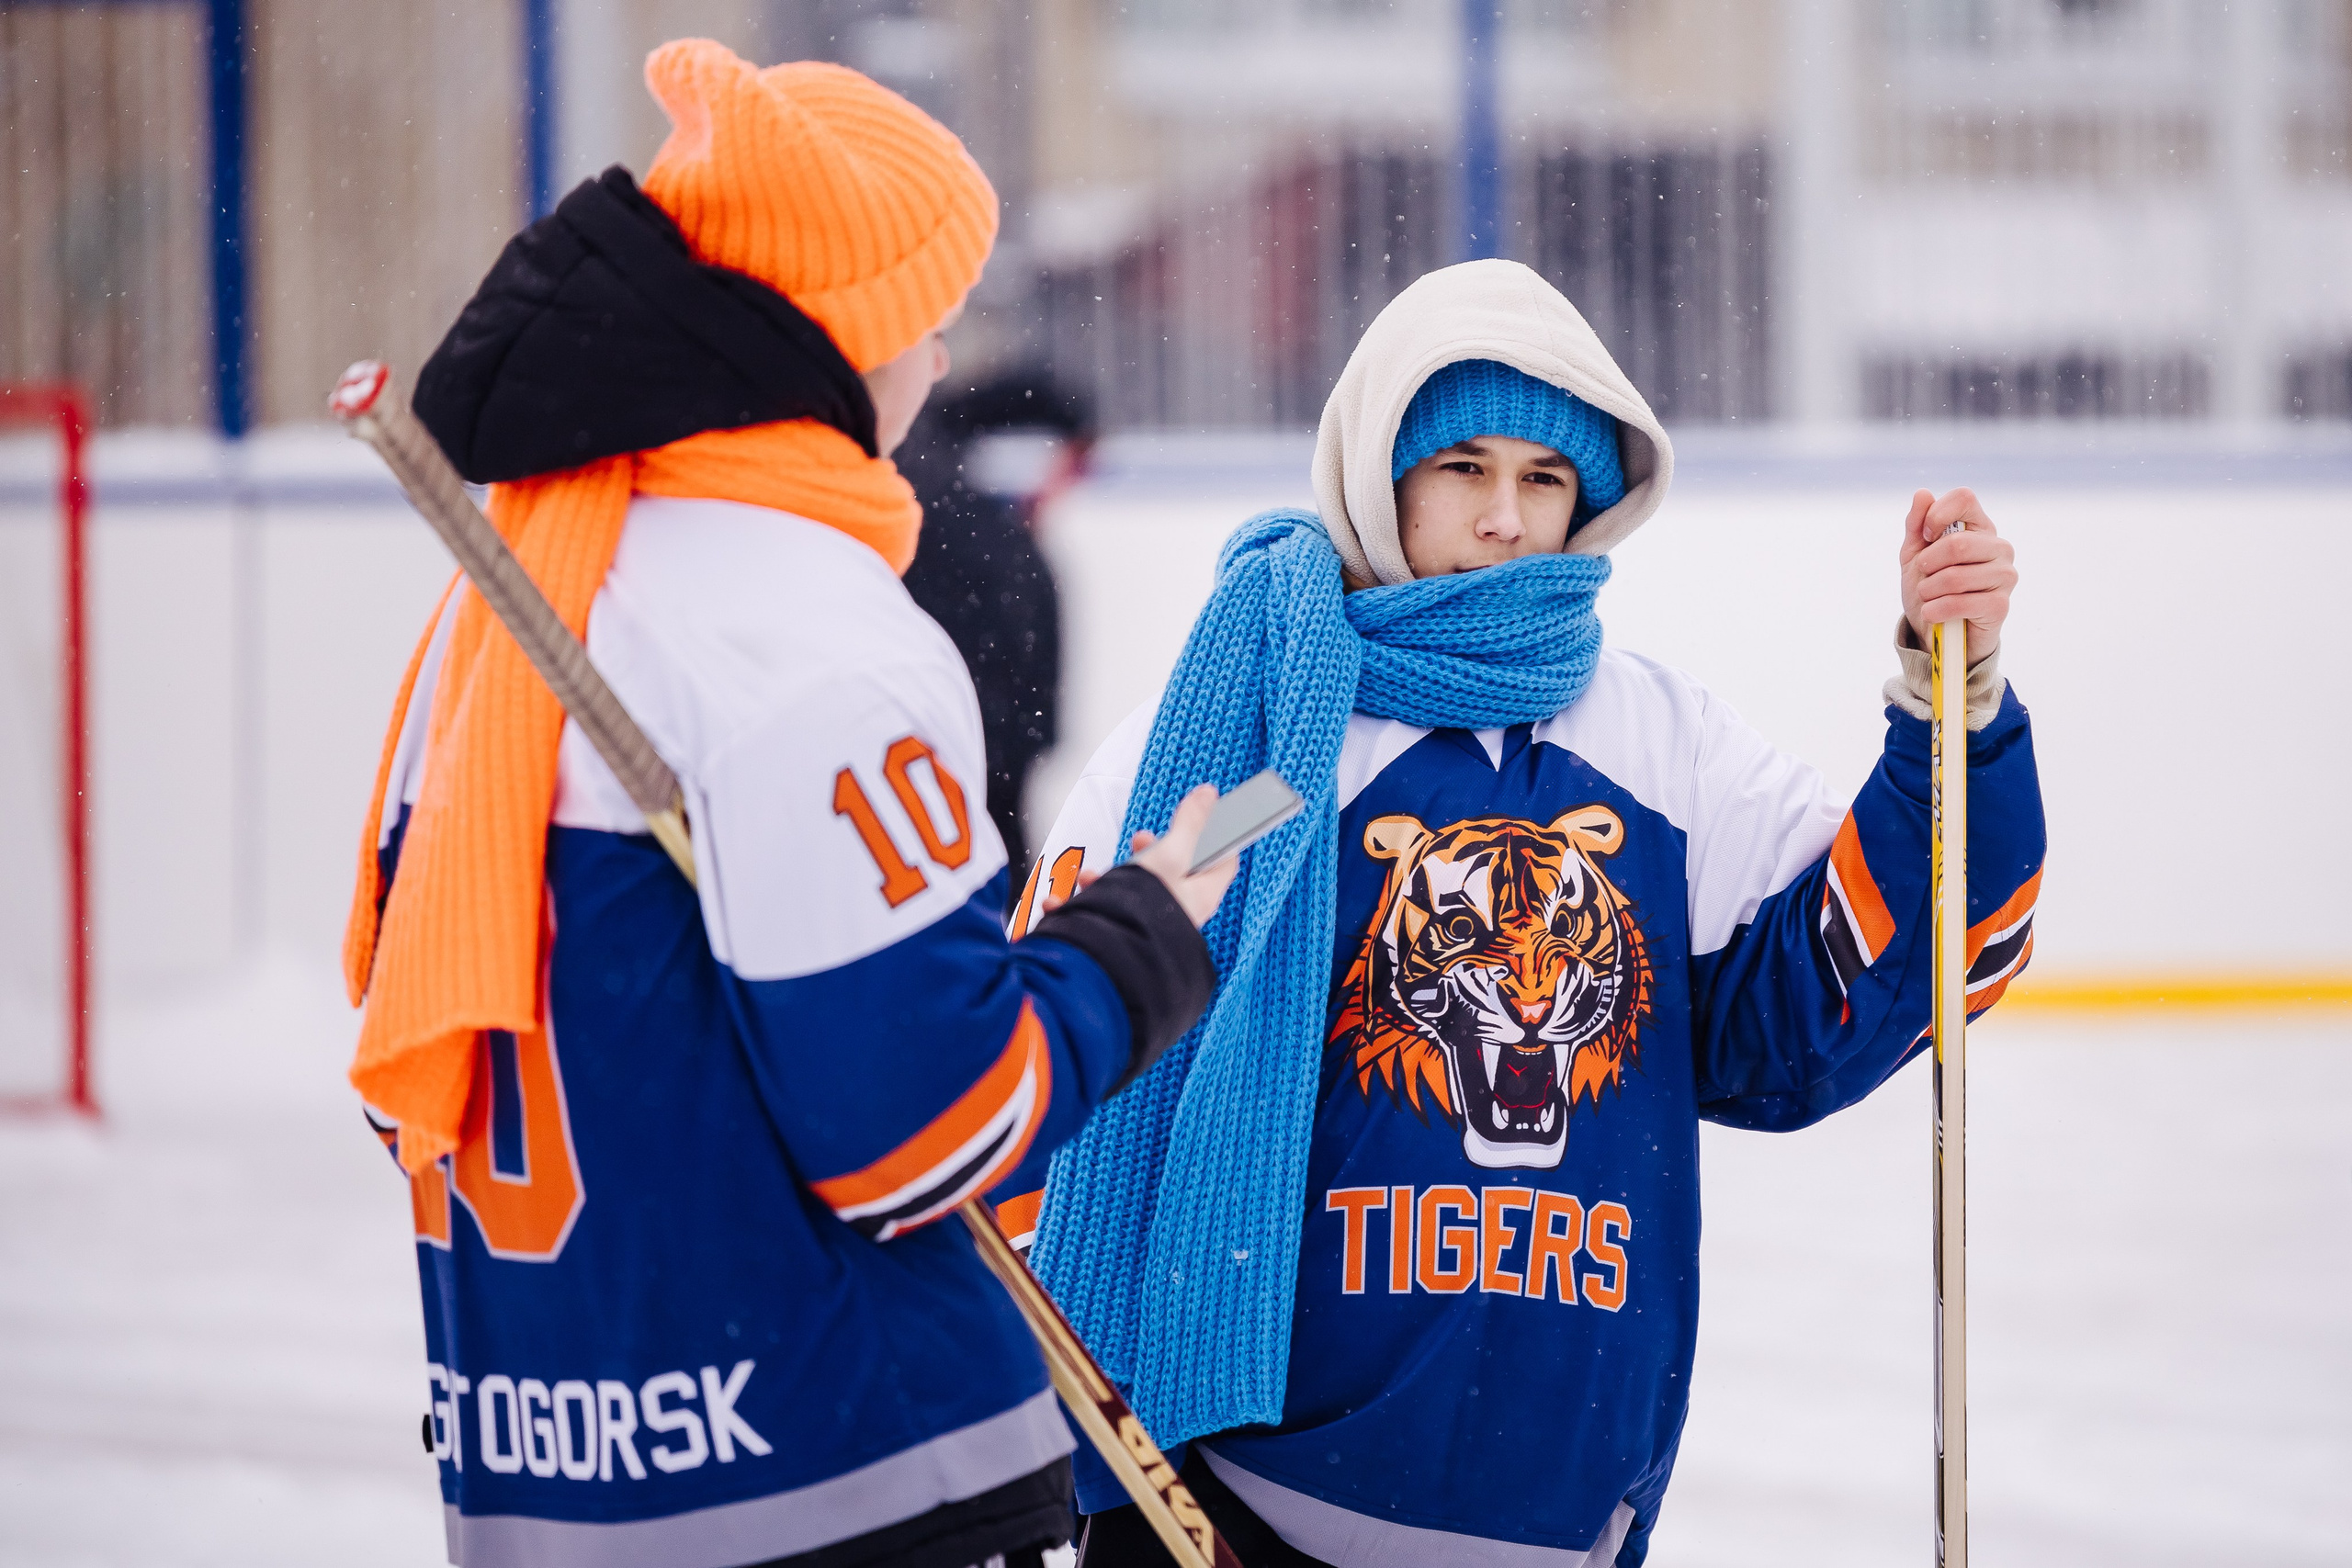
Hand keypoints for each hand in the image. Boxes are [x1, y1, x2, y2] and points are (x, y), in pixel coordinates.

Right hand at [1041, 784, 1238, 929]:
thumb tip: (1209, 793)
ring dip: (1106, 879)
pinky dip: (1082, 906)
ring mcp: (1149, 926)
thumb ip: (1189, 824)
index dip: (1215, 837)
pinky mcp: (1120, 937)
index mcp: (1200, 895)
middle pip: (1173, 872)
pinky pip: (1102, 916)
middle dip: (1148, 852)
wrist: (1108, 964)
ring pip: (1131, 893)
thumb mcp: (1170, 855)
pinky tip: (1060, 903)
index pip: (1222, 862)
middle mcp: (1179, 914)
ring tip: (1089, 878)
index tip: (1201, 820)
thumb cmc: (1147, 910)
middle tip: (1140, 840)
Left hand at [1900, 487, 2015, 655]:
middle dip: (1927, 565)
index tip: (1926, 536)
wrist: (1936, 631)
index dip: (1937, 515)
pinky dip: (1936, 610)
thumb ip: (1917, 525)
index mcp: (1979, 528)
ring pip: (1956, 576)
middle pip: (1958, 543)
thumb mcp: (1915, 555)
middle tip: (1923, 577)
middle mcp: (1998, 547)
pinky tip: (1933, 613)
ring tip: (1928, 598)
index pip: (1964, 498)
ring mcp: (2005, 575)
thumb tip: (1923, 494)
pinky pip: (1961, 602)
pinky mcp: (2001, 605)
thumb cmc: (1930, 588)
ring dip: (1929, 591)